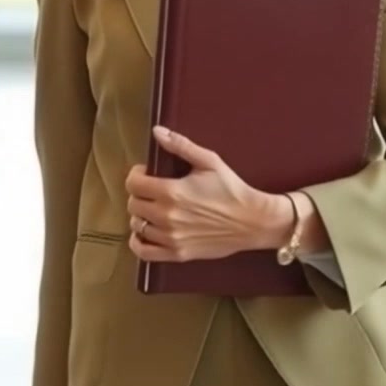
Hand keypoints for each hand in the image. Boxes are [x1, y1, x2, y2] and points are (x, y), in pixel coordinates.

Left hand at [125, 127, 292, 262]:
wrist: (253, 221)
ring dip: (140, 215)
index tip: (146, 173)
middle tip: (152, 190)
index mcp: (172, 191)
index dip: (136, 175)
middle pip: (133, 204)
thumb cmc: (231, 189)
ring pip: (137, 226)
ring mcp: (171, 237)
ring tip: (152, 209)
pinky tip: (143, 232)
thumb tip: (156, 131)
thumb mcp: (209, 161)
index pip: (133, 184)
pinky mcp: (178, 253)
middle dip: (139, 194)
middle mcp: (167, 216)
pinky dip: (137, 242)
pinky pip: (144, 252)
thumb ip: (180, 145)